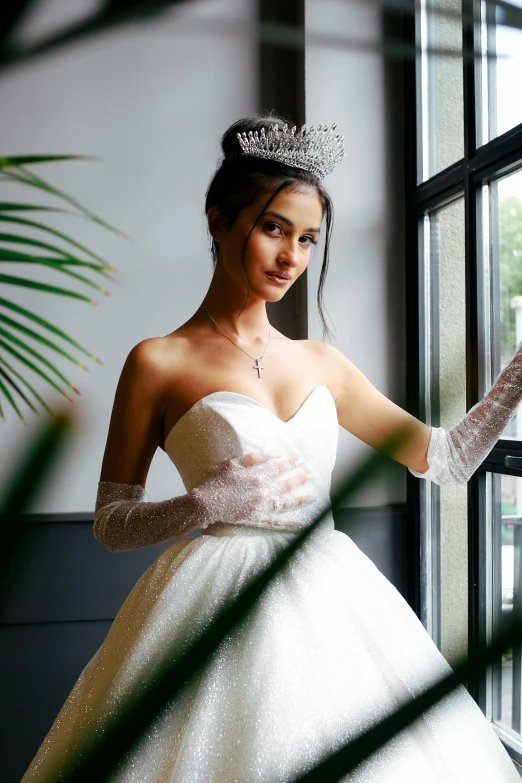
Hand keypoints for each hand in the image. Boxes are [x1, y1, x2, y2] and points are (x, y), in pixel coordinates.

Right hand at [191, 451, 313, 526]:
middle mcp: (264, 490)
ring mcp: (262, 506)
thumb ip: (254, 457)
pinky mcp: (258, 518)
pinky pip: (277, 521)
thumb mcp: (234, 463)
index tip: (301, 459)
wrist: (207, 503)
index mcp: (259, 476)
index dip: (291, 463)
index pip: (279, 467)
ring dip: (300, 499)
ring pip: (286, 502)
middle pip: (286, 483)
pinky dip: (289, 523)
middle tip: (312, 474)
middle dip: (300, 478)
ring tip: (313, 497)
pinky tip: (301, 524)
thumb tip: (274, 454)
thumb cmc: (218, 481)